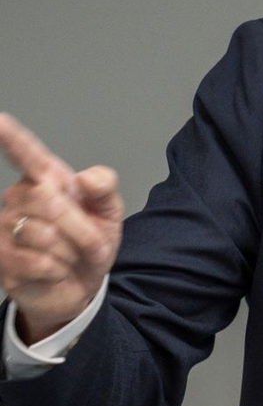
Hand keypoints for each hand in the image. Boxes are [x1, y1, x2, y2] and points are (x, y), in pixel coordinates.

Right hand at [0, 113, 122, 343]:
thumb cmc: (90, 243)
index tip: (0, 121)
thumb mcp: (108, 213)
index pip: (26, 153)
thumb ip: (105, 188)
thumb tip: (86, 178)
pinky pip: (39, 262)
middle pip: (51, 203)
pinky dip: (59, 270)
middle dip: (82, 230)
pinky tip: (56, 271)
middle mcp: (19, 198)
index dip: (12, 137)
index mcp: (45, 180)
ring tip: (70, 257)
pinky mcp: (2, 257)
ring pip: (44, 235)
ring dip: (71, 252)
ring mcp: (5, 226)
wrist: (83, 284)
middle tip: (90, 244)